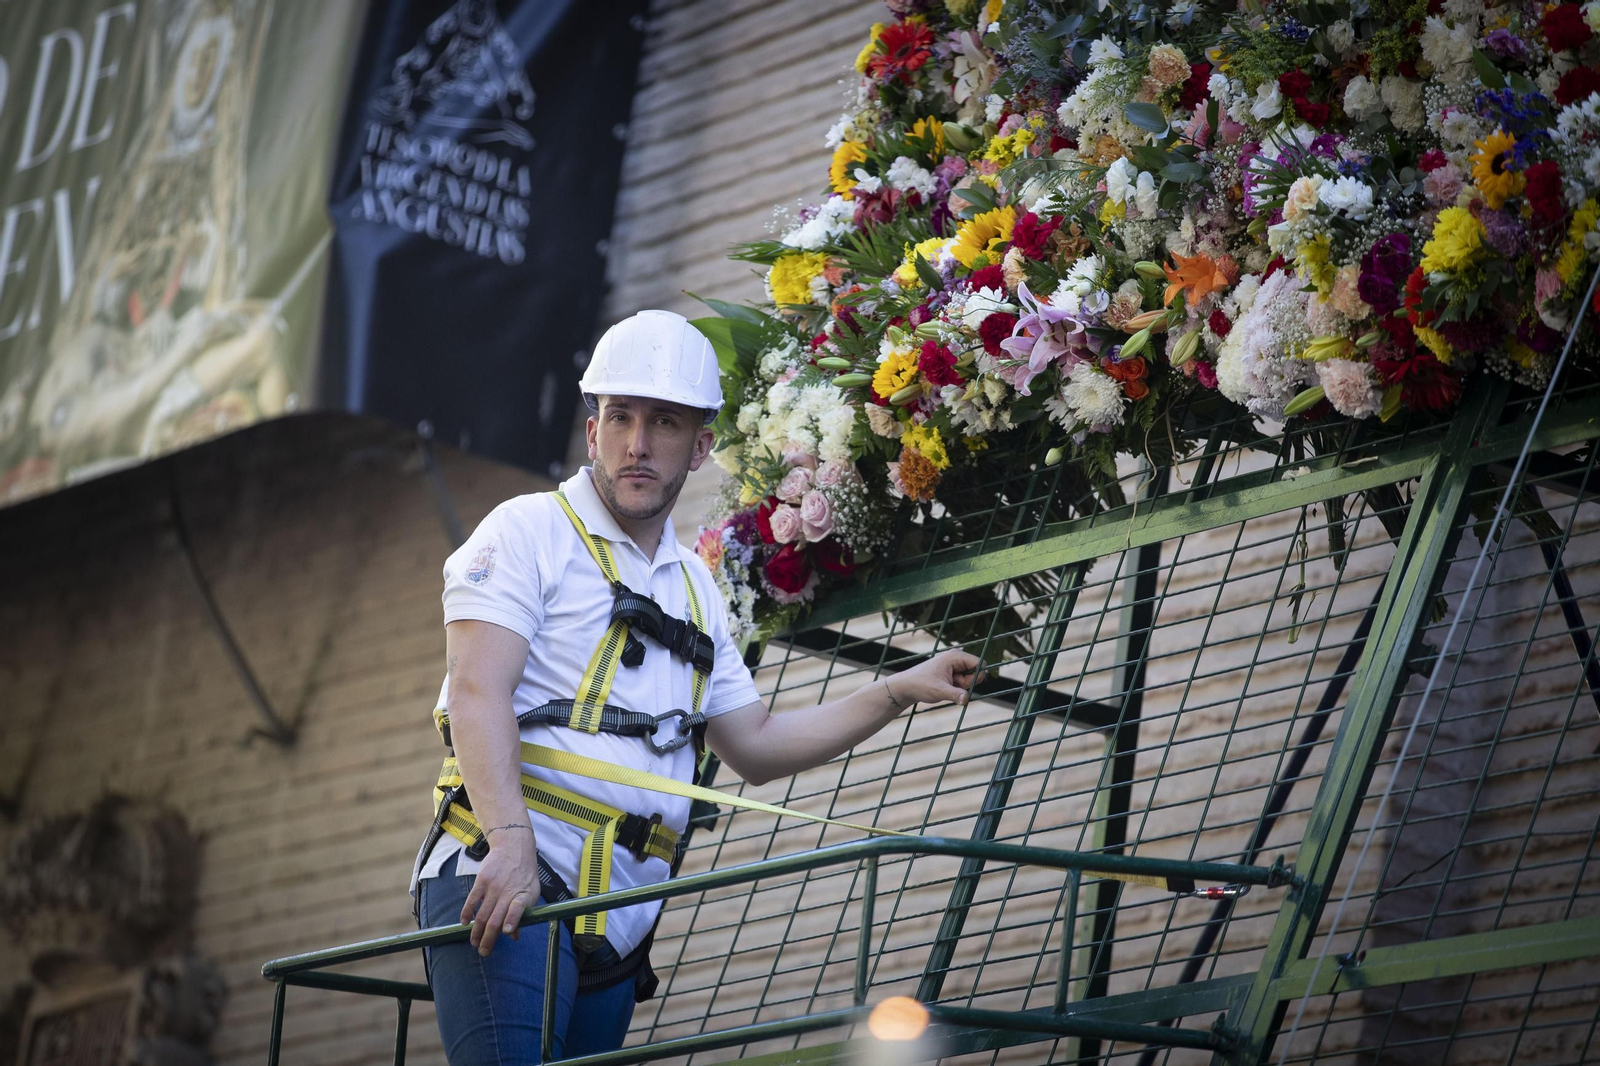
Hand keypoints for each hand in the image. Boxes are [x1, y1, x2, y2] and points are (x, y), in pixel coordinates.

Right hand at [460, 826, 538, 956]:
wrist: (513, 846)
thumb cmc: (524, 873)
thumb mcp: (530, 891)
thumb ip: (523, 913)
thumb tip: (515, 936)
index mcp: (523, 896)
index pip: (518, 909)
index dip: (512, 921)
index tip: (507, 932)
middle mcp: (507, 892)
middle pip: (495, 920)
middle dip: (488, 939)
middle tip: (483, 952)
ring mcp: (494, 886)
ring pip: (482, 914)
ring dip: (476, 931)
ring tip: (474, 942)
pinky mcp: (482, 880)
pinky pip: (472, 900)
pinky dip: (466, 913)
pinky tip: (464, 923)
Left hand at [886, 649, 985, 708]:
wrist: (907, 687)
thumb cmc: (921, 685)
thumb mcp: (939, 691)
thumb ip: (955, 694)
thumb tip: (966, 700)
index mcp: (955, 656)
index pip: (980, 663)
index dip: (978, 675)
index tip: (966, 684)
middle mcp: (956, 658)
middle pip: (976, 672)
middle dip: (968, 683)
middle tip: (952, 685)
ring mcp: (954, 665)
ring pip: (970, 679)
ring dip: (961, 687)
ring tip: (945, 686)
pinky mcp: (952, 672)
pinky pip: (963, 682)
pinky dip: (956, 688)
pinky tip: (944, 687)